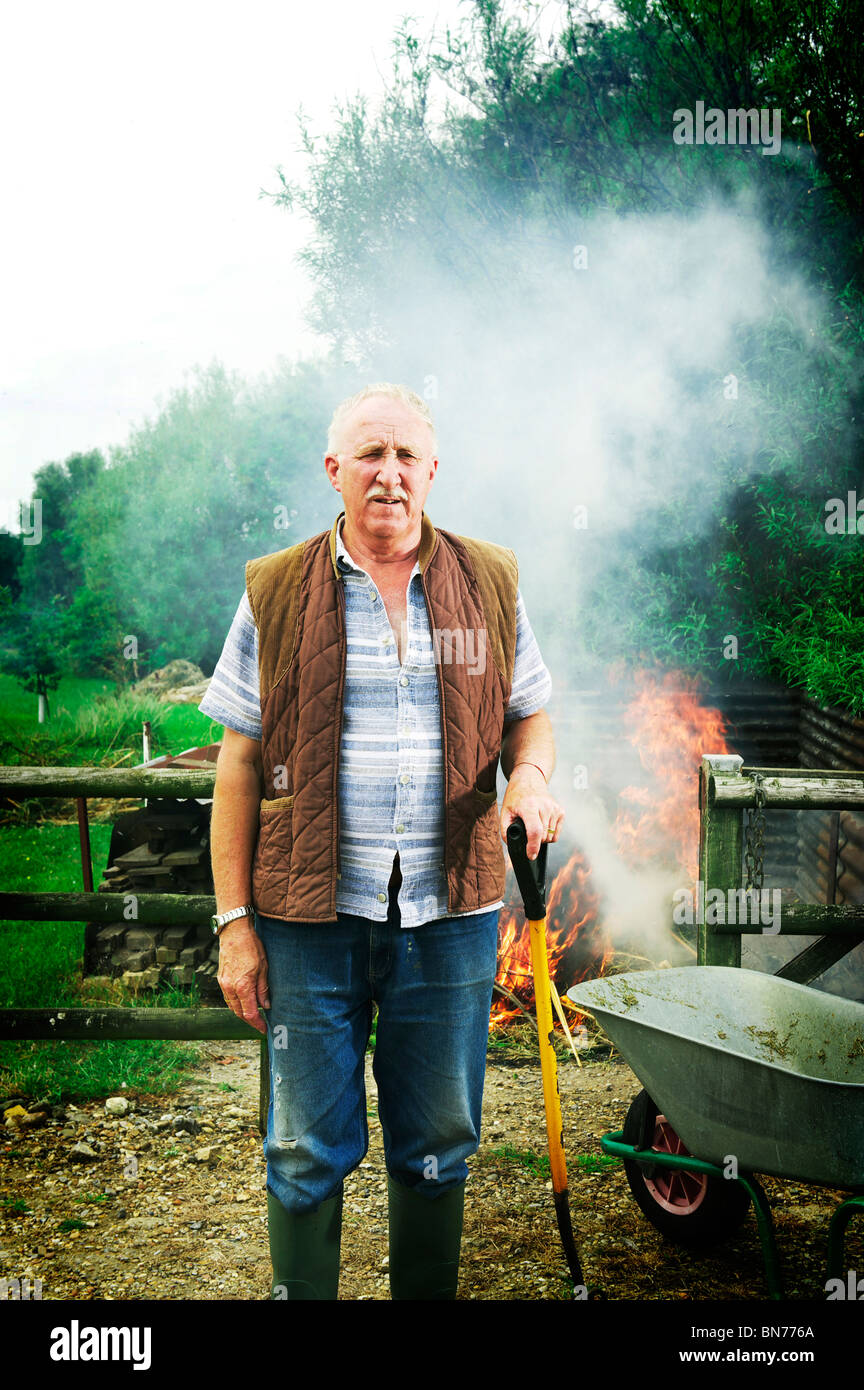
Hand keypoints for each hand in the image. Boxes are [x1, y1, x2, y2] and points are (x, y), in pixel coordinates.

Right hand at [216, 917, 270, 1034]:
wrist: (234, 931)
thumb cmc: (251, 947)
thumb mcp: (263, 968)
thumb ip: (263, 989)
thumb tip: (266, 1006)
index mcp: (242, 987)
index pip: (249, 1013)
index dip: (257, 1024)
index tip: (264, 1029)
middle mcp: (230, 988)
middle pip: (239, 1013)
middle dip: (250, 1021)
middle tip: (260, 1025)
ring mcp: (223, 983)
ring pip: (232, 1006)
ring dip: (242, 1013)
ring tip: (254, 1016)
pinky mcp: (221, 978)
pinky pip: (227, 997)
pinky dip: (235, 1004)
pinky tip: (243, 1002)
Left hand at [499, 765, 564, 859]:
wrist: (529, 780)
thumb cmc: (516, 797)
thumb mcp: (505, 812)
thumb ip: (506, 830)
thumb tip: (513, 845)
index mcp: (529, 806)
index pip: (535, 831)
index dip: (533, 846)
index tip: (531, 856)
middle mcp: (544, 806)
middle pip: (543, 836)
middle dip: (534, 841)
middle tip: (526, 831)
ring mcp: (554, 808)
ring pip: (550, 837)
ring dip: (542, 837)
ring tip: (534, 825)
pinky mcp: (561, 811)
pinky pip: (556, 833)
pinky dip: (549, 834)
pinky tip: (542, 824)